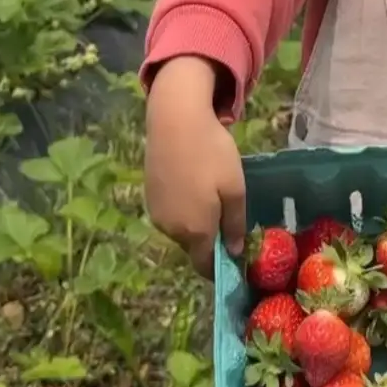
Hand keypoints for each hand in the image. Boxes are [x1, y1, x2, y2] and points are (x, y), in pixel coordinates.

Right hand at [145, 56, 246, 276]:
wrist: (175, 120)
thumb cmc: (211, 153)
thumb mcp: (235, 188)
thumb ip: (235, 224)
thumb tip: (234, 253)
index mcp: (195, 231)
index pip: (206, 266)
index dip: (221, 266)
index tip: (236, 256)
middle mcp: (171, 229)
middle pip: (194, 247)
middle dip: (210, 241)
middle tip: (228, 216)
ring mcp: (157, 213)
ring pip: (181, 230)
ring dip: (196, 223)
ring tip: (211, 194)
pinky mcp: (150, 195)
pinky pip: (171, 213)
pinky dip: (183, 207)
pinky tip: (193, 183)